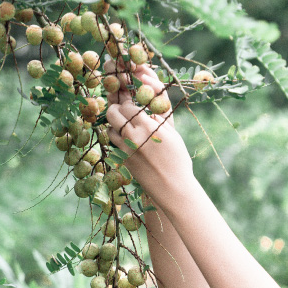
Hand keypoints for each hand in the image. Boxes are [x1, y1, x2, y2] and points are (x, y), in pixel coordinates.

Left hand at [105, 62, 192, 196]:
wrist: (173, 188)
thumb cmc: (178, 158)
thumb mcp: (172, 132)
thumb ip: (159, 115)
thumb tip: (148, 100)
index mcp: (149, 127)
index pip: (128, 104)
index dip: (128, 100)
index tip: (130, 99)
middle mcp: (134, 138)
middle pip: (113, 113)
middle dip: (116, 107)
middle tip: (122, 107)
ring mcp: (125, 150)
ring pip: (110, 128)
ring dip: (115, 123)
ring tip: (124, 123)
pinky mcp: (122, 161)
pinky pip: (113, 143)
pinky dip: (116, 137)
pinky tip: (125, 138)